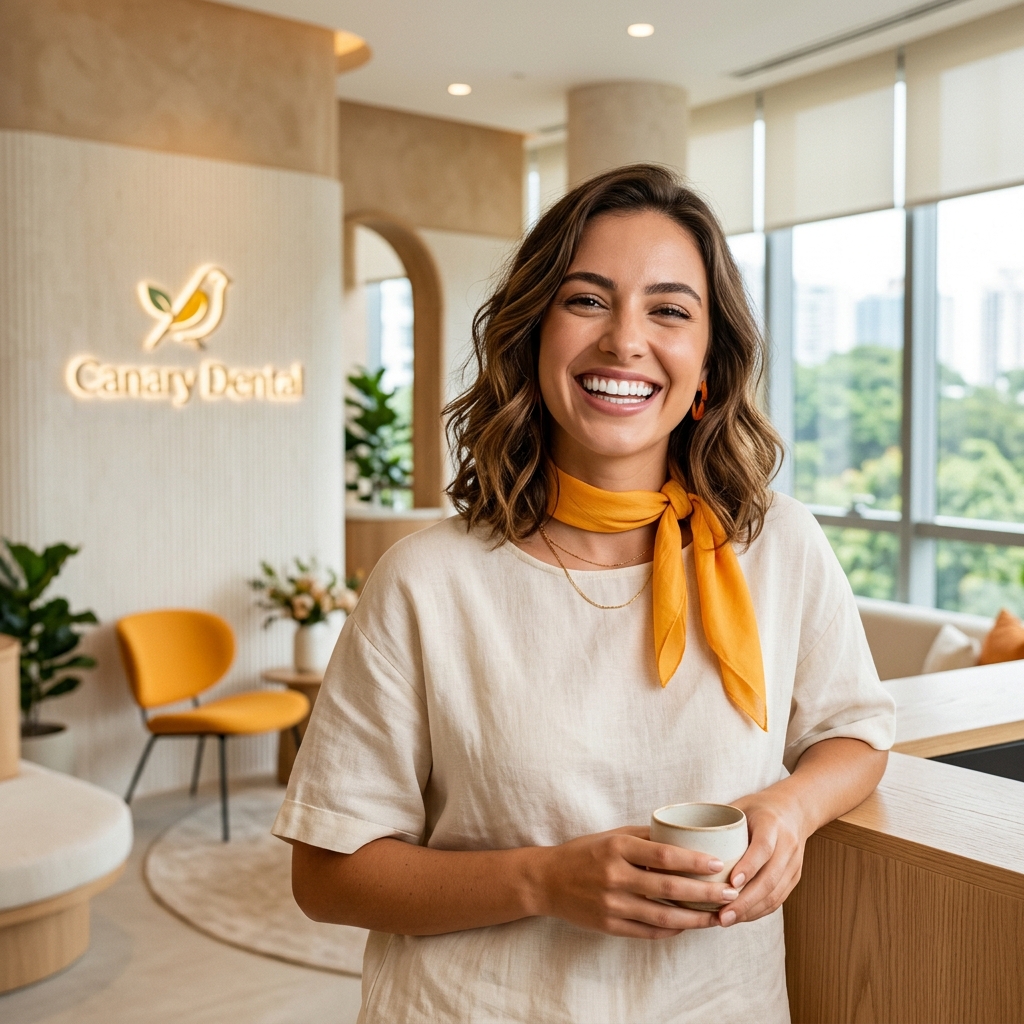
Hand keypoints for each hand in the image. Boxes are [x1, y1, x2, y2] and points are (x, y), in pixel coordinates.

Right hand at [531, 826, 738, 938]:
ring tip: (718, 917)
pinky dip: (672, 931)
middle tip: (730, 893)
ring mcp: (612, 905)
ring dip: (695, 918)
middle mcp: (615, 876)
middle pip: (669, 889)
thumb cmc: (585, 853)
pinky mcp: (610, 926)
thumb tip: (683, 836)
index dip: (694, 861)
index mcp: (617, 848)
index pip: (664, 856)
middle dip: (704, 893)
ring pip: (663, 917)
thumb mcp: (612, 836)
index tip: (719, 863)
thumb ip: (645, 837)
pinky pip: (648, 932)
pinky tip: (689, 926)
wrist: (547, 881)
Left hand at [717, 791, 807, 927]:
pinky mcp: (794, 878)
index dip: (748, 867)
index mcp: (772, 824)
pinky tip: (739, 917)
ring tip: (725, 920)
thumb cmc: (757, 808)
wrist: (794, 810)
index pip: (763, 848)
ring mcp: (793, 864)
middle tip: (722, 915)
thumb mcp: (739, 807)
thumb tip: (679, 838)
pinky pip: (777, 900)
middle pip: (769, 878)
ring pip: (774, 894)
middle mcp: (787, 845)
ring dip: (750, 911)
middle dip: (745, 901)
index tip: (730, 883)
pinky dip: (758, 911)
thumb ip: (718, 824)